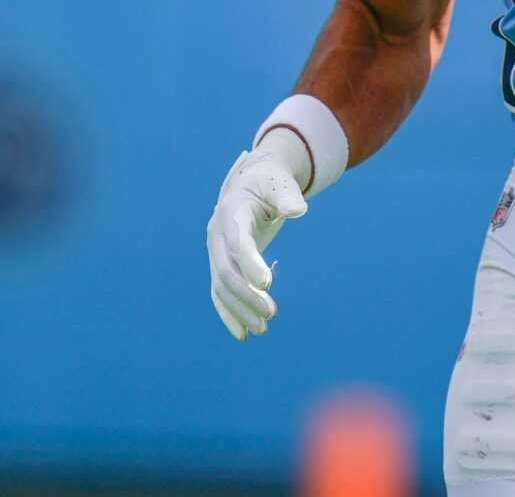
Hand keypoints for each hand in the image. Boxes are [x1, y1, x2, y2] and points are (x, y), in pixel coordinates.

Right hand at [206, 146, 307, 339]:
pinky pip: (219, 293)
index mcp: (231, 212)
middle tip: (272, 313)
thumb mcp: (280, 183)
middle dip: (247, 295)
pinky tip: (243, 334)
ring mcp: (216, 251)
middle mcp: (217, 234)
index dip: (250, 263)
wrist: (252, 182)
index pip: (237, 243)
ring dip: (240, 310)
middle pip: (226, 271)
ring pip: (222, 287)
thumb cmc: (270, 182)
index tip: (268, 283)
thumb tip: (298, 211)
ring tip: (264, 330)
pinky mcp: (222, 263)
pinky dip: (229, 313)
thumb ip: (287, 196)